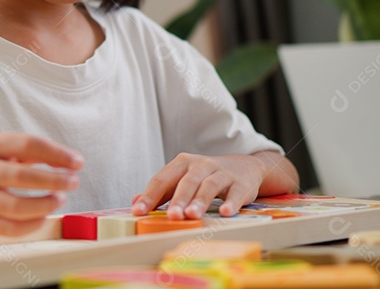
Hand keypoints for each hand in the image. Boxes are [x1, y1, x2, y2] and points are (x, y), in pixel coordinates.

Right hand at [0, 132, 83, 235]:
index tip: (77, 162)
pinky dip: (32, 224)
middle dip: (54, 180)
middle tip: (73, 182)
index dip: (57, 153)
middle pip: (23, 176)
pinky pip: (11, 228)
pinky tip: (44, 216)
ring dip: (45, 204)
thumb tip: (69, 162)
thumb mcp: (5, 150)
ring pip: (16, 206)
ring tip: (60, 198)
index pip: (28, 144)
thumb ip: (34, 152)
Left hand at [131, 153, 270, 219]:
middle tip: (171, 216)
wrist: (244, 167)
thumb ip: (161, 191)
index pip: (163, 179)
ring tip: (192, 216)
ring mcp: (222, 173)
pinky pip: (235, 194)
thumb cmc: (206, 177)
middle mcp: (201, 165)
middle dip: (178, 200)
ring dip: (200, 201)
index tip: (138, 211)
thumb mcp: (182, 178)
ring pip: (209, 186)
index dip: (150, 195)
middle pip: (187, 182)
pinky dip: (231, 203)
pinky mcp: (240, 184)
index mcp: (182, 163)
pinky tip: (225, 213)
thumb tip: (134, 202)